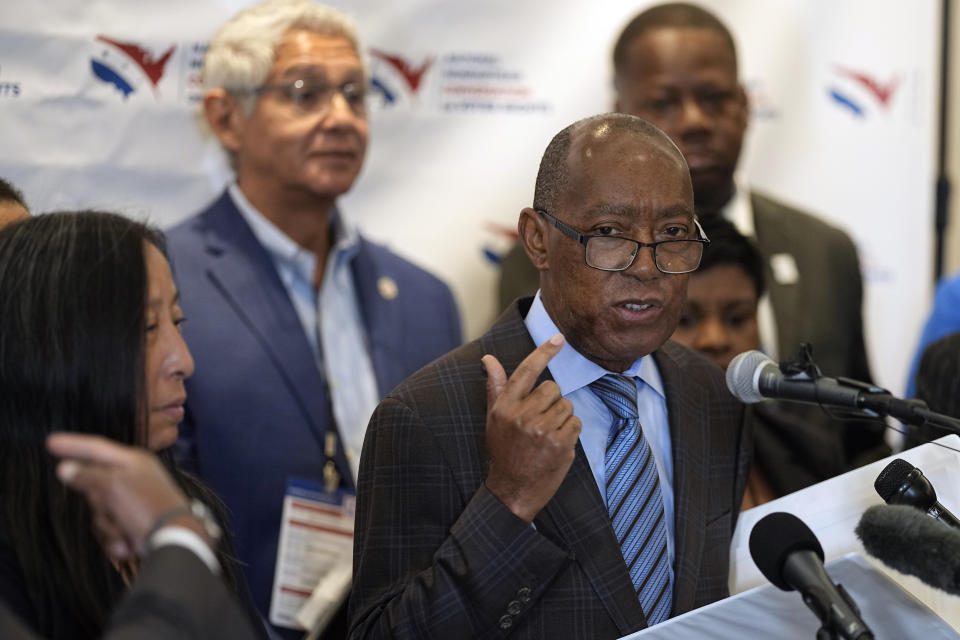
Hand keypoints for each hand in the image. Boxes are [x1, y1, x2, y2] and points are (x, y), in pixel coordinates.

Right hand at [46, 433, 192, 561]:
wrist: (176, 541)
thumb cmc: (146, 507)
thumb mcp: (113, 487)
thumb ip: (87, 476)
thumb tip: (65, 468)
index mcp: (134, 462)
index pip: (97, 448)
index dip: (73, 445)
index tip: (51, 441)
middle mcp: (135, 478)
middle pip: (95, 487)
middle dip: (99, 505)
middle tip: (112, 509)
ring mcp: (135, 502)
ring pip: (101, 513)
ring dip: (109, 528)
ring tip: (124, 533)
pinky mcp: (135, 523)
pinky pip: (111, 530)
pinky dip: (117, 540)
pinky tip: (128, 546)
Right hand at [483, 333, 581, 521]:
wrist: (512, 491)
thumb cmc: (503, 450)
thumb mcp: (494, 418)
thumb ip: (496, 387)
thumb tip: (488, 358)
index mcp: (505, 406)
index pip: (526, 371)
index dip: (544, 352)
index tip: (559, 338)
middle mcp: (522, 415)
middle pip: (553, 388)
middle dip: (552, 401)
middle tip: (540, 421)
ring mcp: (542, 430)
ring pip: (567, 406)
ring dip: (562, 418)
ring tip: (547, 435)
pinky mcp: (560, 444)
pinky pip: (576, 423)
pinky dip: (570, 432)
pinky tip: (556, 444)